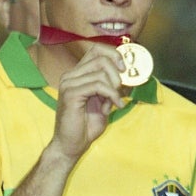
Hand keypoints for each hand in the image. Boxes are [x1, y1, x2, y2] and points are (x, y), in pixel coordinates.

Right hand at [50, 43, 124, 160]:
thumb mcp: (103, 102)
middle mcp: (70, 75)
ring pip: (101, 72)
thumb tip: (126, 75)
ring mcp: (69, 83)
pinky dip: (112, 95)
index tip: (125, 68)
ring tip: (116, 101)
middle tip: (121, 88)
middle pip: (100, 57)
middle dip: (117, 72)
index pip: (96, 50)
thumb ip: (111, 87)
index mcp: (77, 74)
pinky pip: (98, 85)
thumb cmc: (85, 126)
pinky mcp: (71, 93)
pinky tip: (116, 105)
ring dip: (115, 87)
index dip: (114, 54)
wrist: (71, 145)